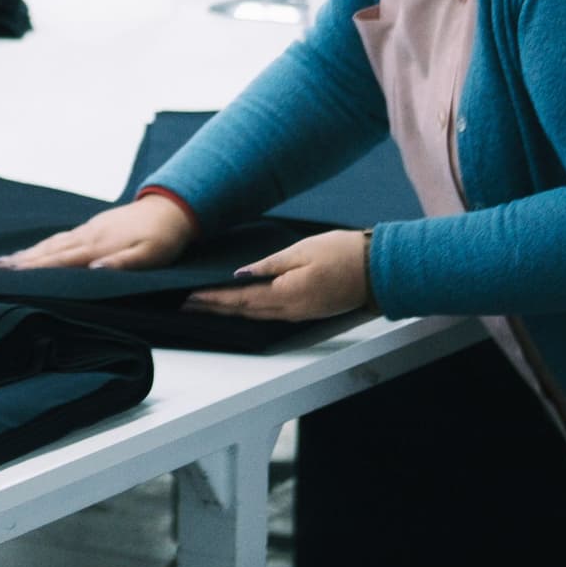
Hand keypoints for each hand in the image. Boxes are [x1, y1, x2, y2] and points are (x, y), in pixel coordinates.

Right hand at [0, 193, 193, 273]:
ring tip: (6, 260)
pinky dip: (44, 245)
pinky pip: (62, 237)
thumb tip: (94, 269)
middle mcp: (88, 236)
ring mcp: (89, 230)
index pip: (62, 260)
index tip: (12, 274)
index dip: (36, 268)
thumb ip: (122, 263)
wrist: (172, 207)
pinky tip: (37, 249)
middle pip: (50, 250)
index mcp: (99, 246)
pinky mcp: (93, 227)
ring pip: (53, 242)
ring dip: (28, 252)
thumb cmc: (163, 238)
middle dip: (22, 260)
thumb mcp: (150, 255)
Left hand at [186, 229, 372, 323]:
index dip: (213, 297)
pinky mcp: (306, 310)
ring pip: (255, 315)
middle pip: (244, 311)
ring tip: (207, 305)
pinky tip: (240, 305)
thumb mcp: (302, 251)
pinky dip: (249, 310)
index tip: (190, 295)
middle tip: (188, 303)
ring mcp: (299, 313)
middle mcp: (290, 310)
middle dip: (215, 307)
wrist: (377, 269)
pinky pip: (270, 314)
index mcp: (287, 294)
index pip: (240, 298)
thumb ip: (270, 265)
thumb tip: (241, 274)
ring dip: (230, 311)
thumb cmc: (343, 254)